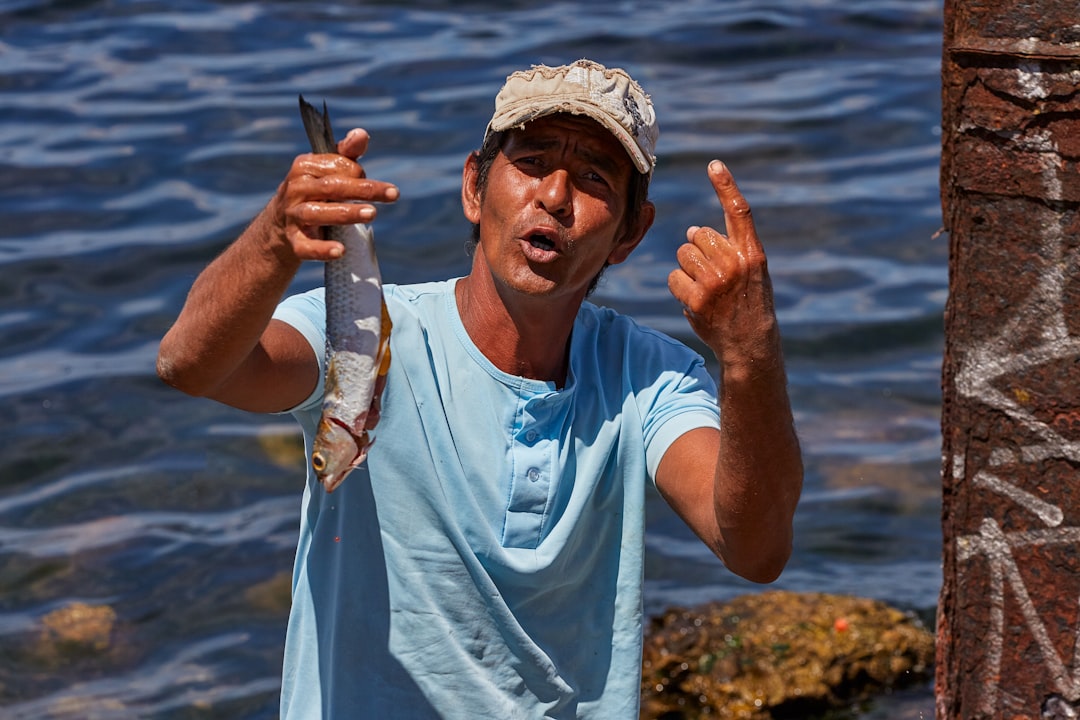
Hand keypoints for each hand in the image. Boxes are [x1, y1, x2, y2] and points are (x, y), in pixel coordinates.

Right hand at [268, 128, 399, 261]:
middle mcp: (296, 188)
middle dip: (363, 190)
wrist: (281, 223)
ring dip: (346, 213)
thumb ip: (346, 154)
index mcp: (304, 166)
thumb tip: (362, 134)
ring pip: (319, 213)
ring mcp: (293, 214)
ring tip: (372, 214)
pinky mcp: (293, 240)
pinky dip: (321, 250)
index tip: (367, 179)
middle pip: (332, 187)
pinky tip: (340, 251)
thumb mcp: (328, 170)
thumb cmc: (315, 191)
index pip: (337, 166)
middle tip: (393, 194)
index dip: (358, 173)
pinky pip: (305, 246)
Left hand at [668, 161, 780, 375]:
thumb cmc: (747, 303)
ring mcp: (716, 280)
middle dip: (697, 250)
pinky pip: (674, 278)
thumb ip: (726, 248)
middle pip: (697, 235)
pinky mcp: (698, 298)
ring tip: (707, 290)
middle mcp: (735, 262)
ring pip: (682, 254)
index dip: (726, 186)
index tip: (714, 164)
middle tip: (713, 275)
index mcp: (752, 253)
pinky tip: (697, 302)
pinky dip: (680, 289)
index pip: (739, 212)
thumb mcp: (749, 272)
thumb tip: (690, 231)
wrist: (749, 343)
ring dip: (688, 270)